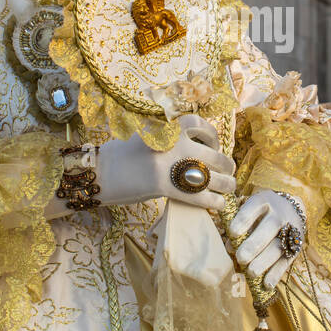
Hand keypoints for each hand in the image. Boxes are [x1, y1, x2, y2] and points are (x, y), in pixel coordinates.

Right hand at [93, 114, 235, 211]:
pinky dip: (213, 202)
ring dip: (226, 184)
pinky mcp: (164, 185)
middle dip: (226, 166)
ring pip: (212, 176)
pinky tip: (217, 205)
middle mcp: (172, 141)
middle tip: (228, 173)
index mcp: (168, 126)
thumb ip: (173, 138)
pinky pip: (199, 196)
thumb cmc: (126, 156)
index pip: (201, 125)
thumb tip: (204, 150)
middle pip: (213, 155)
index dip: (214, 137)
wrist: (102, 171)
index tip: (215, 147)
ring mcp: (169, 163)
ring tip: (228, 188)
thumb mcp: (150, 136)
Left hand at [230, 189, 304, 289]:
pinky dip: (277, 273)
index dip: (243, 220)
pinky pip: (287, 261)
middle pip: (268, 229)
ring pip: (278, 247)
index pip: (253, 207)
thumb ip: (238, 226)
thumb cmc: (261, 212)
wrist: (292, 209)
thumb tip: (228, 247)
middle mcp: (280, 213)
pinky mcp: (296, 246)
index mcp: (264, 200)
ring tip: (251, 273)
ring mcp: (291, 230)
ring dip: (264, 261)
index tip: (232, 232)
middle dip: (254, 244)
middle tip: (241, 258)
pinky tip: (267, 284)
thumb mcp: (250, 210)